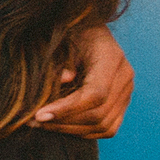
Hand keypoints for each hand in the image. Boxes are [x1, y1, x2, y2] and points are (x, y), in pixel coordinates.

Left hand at [32, 23, 132, 137]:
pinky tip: (59, 125)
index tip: (38, 115)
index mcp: (112, 58)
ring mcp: (126, 92)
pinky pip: (107, 127)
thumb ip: (61, 59)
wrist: (86, 28)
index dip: (66, 109)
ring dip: (70, 129)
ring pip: (103, 126)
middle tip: (32, 121)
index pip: (95, 94)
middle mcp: (124, 77)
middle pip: (99, 114)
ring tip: (41, 124)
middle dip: (63, 122)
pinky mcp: (121, 103)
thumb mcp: (60, 39)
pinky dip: (82, 131)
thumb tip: (65, 80)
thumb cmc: (69, 31)